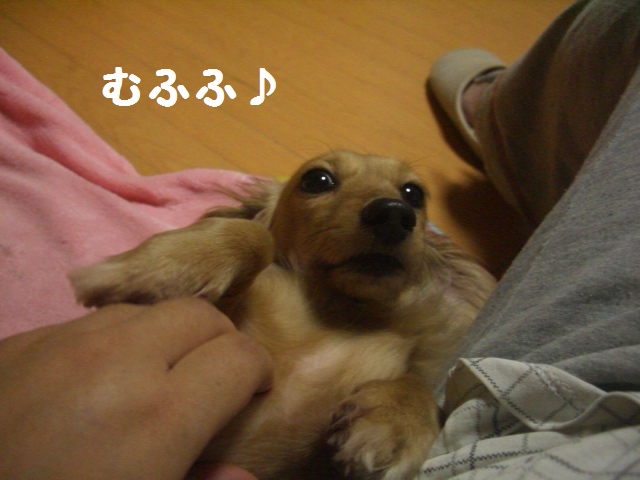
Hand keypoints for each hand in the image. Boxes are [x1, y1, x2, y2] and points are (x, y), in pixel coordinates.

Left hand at [0, 298, 272, 479]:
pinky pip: (90, 324)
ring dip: (168, 337)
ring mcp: (62, 344)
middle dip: (220, 343)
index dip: (258, 372)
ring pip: (146, 311)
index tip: (254, 392)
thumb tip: (244, 473)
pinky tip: (94, 379)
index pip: (239, 358)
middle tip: (215, 379)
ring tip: (158, 374)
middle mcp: (118, 360)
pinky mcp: (18, 343)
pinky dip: (114, 342)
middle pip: (200, 316)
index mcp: (158, 416)